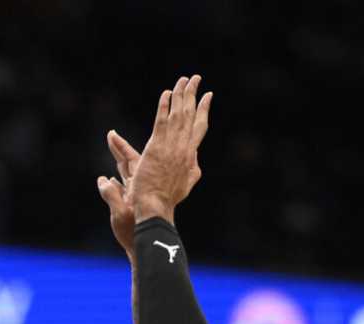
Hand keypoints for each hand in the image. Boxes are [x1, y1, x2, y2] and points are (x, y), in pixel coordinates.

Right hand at [97, 129, 141, 256]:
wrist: (146, 245)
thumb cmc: (136, 232)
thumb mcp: (120, 214)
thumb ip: (111, 196)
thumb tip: (103, 180)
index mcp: (140, 184)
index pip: (130, 159)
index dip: (120, 146)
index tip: (111, 133)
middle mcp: (140, 187)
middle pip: (129, 163)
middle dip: (119, 150)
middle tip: (111, 135)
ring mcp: (135, 196)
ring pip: (127, 175)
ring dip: (119, 164)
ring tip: (113, 154)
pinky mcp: (130, 207)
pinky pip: (122, 190)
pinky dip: (114, 183)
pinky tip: (107, 180)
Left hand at [130, 75, 212, 224]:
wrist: (156, 205)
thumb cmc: (169, 197)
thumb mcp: (188, 182)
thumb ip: (193, 167)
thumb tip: (196, 158)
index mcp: (191, 154)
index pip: (200, 126)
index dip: (204, 109)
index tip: (208, 95)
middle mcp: (184, 147)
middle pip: (190, 115)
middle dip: (193, 94)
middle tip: (195, 78)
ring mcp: (171, 146)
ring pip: (177, 115)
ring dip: (180, 95)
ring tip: (183, 80)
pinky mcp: (156, 146)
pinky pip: (161, 121)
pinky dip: (164, 106)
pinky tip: (167, 93)